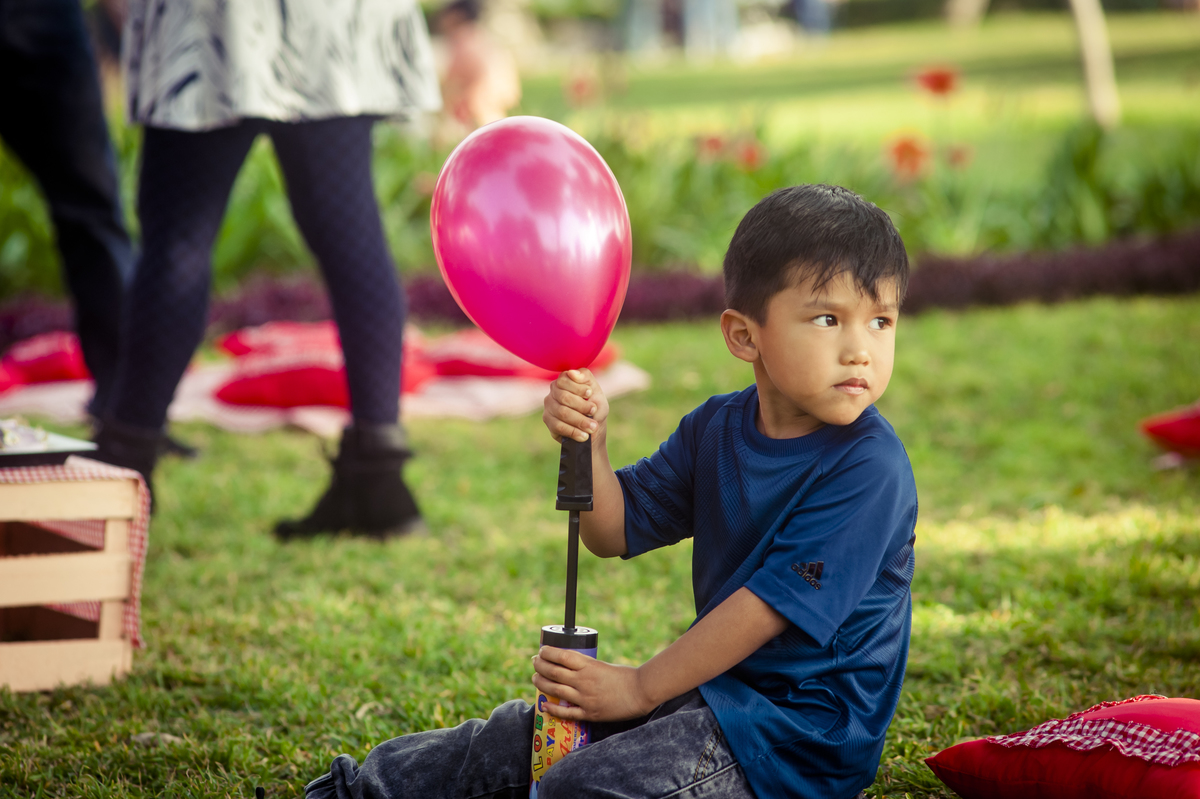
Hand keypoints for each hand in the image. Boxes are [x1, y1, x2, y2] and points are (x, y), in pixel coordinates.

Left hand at [532, 646, 653, 722]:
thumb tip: (568, 669)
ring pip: (555, 690)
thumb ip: (586, 668)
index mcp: (589, 665)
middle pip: (553, 672)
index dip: (547, 652)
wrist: (641, 692)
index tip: (541, 650)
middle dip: (539, 666)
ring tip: (535, 679)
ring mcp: (585, 697)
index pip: (561, 655)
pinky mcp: (589, 712)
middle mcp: (584, 680)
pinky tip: (544, 705)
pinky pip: (566, 712)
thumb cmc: (625, 676)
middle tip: (535, 662)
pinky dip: (552, 709)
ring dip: (541, 683)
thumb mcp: (603, 665)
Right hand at [542, 369, 608, 444]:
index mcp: (564, 381)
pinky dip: (573, 431)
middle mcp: (553, 392)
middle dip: (582, 406)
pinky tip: (583, 435)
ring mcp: (549, 407)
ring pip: (562, 412)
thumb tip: (572, 372)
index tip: (590, 394)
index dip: (578, 387)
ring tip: (592, 427)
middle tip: (594, 412)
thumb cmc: (595, 409)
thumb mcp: (596, 392)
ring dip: (580, 421)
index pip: (564, 380)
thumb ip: (586, 378)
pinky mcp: (548, 422)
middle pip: (564, 397)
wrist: (593, 431)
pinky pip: (558, 426)